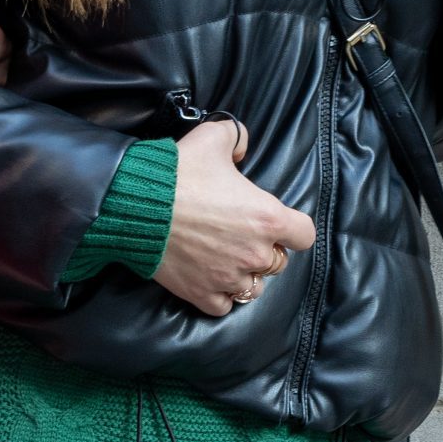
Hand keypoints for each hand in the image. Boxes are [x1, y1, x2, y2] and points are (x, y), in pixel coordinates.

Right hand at [154, 119, 314, 316]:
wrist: (138, 204)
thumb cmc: (179, 172)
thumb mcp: (213, 137)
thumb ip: (237, 135)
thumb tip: (241, 146)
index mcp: (267, 217)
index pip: (304, 235)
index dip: (293, 229)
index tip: (277, 223)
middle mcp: (254, 252)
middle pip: (278, 262)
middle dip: (264, 250)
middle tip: (241, 236)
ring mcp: (229, 277)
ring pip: (254, 288)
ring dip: (245, 275)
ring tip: (227, 260)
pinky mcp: (203, 293)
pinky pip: (224, 306)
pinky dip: (220, 295)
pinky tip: (210, 279)